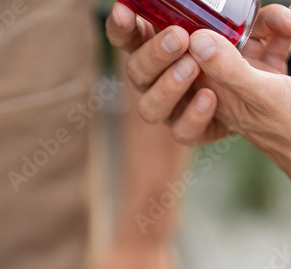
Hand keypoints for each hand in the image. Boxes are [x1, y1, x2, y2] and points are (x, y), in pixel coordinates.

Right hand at [105, 2, 290, 158]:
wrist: (272, 100)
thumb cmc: (254, 57)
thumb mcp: (256, 32)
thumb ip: (258, 21)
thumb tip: (264, 16)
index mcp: (164, 48)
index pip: (131, 37)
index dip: (121, 27)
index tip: (124, 10)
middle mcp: (161, 79)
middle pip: (136, 71)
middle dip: (153, 55)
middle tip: (179, 38)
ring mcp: (173, 108)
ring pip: (150, 108)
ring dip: (168, 86)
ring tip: (192, 68)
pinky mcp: (191, 131)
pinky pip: (182, 131)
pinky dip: (194, 115)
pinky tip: (211, 97)